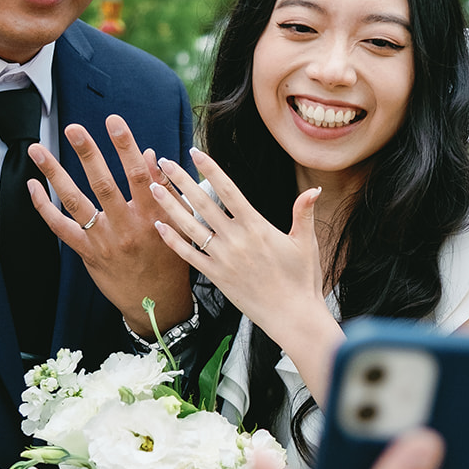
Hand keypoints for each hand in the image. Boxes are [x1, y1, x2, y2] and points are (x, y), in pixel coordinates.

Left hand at [27, 114, 191, 333]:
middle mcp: (127, 227)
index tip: (113, 122)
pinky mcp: (87, 253)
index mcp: (153, 216)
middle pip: (103, 185)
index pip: (139, 175)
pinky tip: (33, 186)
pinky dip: (44, 207)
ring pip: (76, 203)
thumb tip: (151, 154)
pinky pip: (61, 228)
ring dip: (55, 174)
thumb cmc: (169, 259)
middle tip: (73, 128)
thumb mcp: (177, 223)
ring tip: (37, 149)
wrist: (157, 303)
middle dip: (88, 154)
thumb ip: (165, 190)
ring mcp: (104, 241)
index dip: (126, 146)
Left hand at [150, 148, 342, 400]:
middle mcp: (236, 239)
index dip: (210, 169)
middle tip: (163, 162)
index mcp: (256, 226)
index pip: (228, 189)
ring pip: (190, 226)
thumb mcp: (306, 243)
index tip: (194, 152)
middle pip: (202, 203)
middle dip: (181, 180)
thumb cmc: (302, 280)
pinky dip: (173, 240)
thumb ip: (304, 213)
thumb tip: (315, 189)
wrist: (292, 316)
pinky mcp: (216, 277)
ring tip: (153, 187)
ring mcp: (223, 258)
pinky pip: (189, 255)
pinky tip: (159, 226)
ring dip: (170, 206)